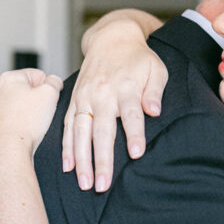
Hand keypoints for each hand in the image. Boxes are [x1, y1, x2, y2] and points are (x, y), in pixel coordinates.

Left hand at [0, 69, 62, 161]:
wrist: (9, 150)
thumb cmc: (27, 125)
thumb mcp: (51, 95)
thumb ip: (54, 82)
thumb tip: (53, 81)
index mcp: (9, 78)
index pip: (36, 76)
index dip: (46, 88)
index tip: (48, 101)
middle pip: (20, 91)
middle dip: (30, 101)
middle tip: (37, 115)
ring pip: (8, 106)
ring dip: (17, 112)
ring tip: (25, 125)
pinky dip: (6, 124)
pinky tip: (14, 131)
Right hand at [63, 17, 167, 191]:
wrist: (112, 39)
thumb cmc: (139, 58)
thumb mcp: (156, 69)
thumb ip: (155, 91)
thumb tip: (154, 112)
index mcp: (126, 86)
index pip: (131, 114)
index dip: (134, 134)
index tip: (136, 154)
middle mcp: (103, 93)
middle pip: (102, 129)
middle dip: (102, 158)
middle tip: (103, 184)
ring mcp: (85, 97)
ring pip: (80, 132)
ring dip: (82, 160)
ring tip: (85, 183)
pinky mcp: (74, 99)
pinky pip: (67, 126)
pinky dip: (66, 147)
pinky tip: (68, 167)